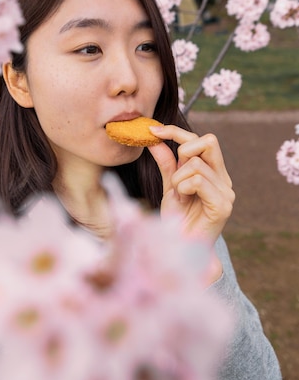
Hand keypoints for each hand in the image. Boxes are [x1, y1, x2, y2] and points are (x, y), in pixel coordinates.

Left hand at [148, 125, 234, 282]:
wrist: (179, 249)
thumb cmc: (176, 220)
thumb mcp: (169, 186)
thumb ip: (166, 163)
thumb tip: (154, 138)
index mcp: (214, 173)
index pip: (202, 140)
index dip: (177, 132)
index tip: (153, 130)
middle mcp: (224, 180)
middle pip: (208, 142)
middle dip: (183, 152)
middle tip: (174, 175)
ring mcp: (226, 192)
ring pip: (196, 164)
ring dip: (178, 179)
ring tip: (179, 196)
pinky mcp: (223, 205)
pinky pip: (198, 181)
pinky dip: (184, 188)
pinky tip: (184, 201)